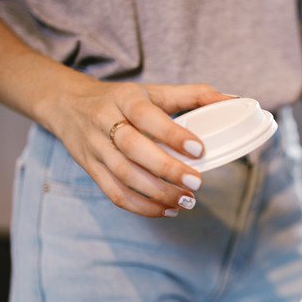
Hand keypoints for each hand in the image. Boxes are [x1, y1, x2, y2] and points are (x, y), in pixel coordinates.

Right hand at [51, 80, 229, 217]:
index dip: (172, 134)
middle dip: (167, 169)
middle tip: (196, 183)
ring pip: (124, 175)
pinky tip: (166, 210)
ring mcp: (96, 148)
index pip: (147, 115)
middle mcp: (106, 122)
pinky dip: (141, 207)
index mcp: (125, 98)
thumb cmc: (121, 99)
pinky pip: (114, 193)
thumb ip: (194, 95)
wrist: (68, 104)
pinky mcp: (91, 169)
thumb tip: (233, 100)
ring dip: (157, 193)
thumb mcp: (154, 90)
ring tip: (186, 201)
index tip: (199, 149)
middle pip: (134, 149)